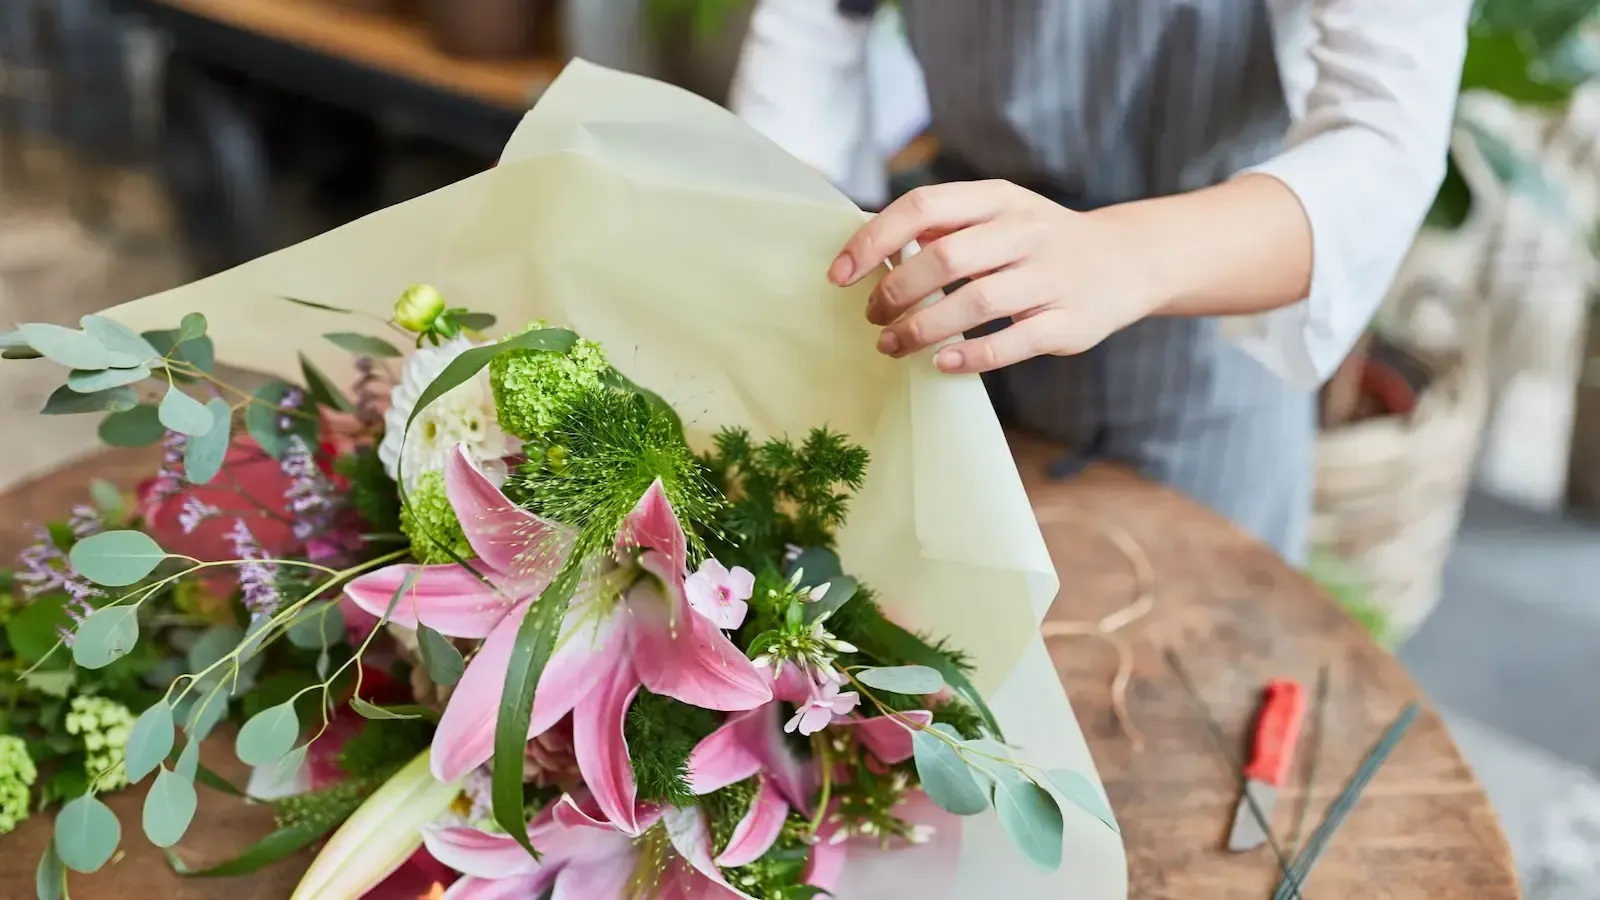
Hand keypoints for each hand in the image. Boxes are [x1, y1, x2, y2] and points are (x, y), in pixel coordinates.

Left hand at [829, 180, 1167, 373]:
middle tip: (872, 318)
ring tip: (892, 346)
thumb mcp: (996, 215)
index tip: (839, 276)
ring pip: (975, 303)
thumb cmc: (1039, 242)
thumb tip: (871, 251)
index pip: (922, 208)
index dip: (873, 241)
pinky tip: (942, 364)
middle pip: (945, 258)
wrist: (1127, 260)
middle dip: (895, 292)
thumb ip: (942, 227)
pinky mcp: (1069, 322)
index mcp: (998, 199)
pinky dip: (971, 357)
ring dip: (923, 329)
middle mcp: (1027, 231)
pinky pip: (1012, 343)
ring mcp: (1051, 277)